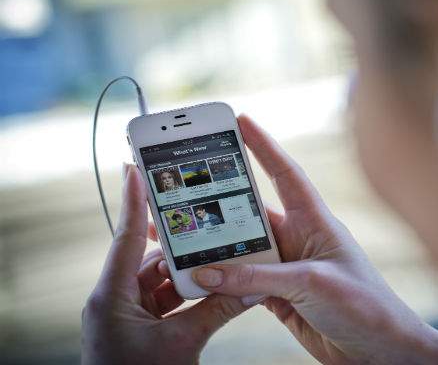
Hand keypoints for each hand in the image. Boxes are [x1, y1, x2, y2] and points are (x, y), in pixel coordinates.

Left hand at [81, 164, 248, 364]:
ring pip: (161, 281)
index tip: (135, 168)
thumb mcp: (183, 344)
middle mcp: (114, 300)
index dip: (133, 202)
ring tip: (221, 265)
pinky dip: (188, 295)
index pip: (124, 240)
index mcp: (111, 298)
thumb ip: (218, 311)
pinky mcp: (138, 328)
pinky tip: (213, 292)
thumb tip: (252, 288)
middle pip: (150, 259)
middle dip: (183, 247)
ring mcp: (126, 315)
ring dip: (191, 275)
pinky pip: (165, 300)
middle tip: (207, 222)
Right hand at [192, 115, 437, 363]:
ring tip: (179, 238)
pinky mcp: (280, 297)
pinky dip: (220, 281)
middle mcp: (300, 240)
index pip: (286, 175)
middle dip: (220, 202)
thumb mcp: (313, 284)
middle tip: (184, 188)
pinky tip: (197, 278)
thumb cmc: (366, 307)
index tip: (240, 121)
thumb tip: (207, 271)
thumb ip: (260, 278)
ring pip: (241, 251)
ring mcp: (288, 269)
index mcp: (316, 222)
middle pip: (251, 214)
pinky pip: (241, 282)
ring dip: (214, 248)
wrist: (380, 352)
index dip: (264, 146)